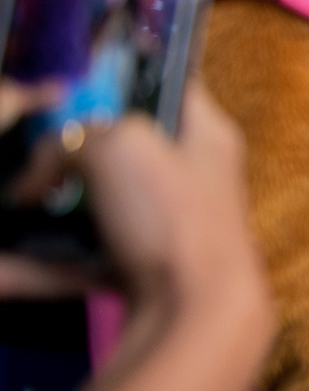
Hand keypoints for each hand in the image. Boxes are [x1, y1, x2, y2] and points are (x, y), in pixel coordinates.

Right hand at [0, 86, 265, 334]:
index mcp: (207, 132)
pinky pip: (87, 251)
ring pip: (98, 200)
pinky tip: (16, 260)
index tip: (72, 86)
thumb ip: (70, 141)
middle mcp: (196, 173)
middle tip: (35, 155)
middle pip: (122, 144)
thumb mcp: (115, 147)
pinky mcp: (146, 265)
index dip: (118, 76)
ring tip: (20, 199)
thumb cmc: (171, 216)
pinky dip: (51, 254)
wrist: (193, 314)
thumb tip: (37, 176)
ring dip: (55, 203)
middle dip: (71, 149)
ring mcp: (170, 221)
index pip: (166, 82)